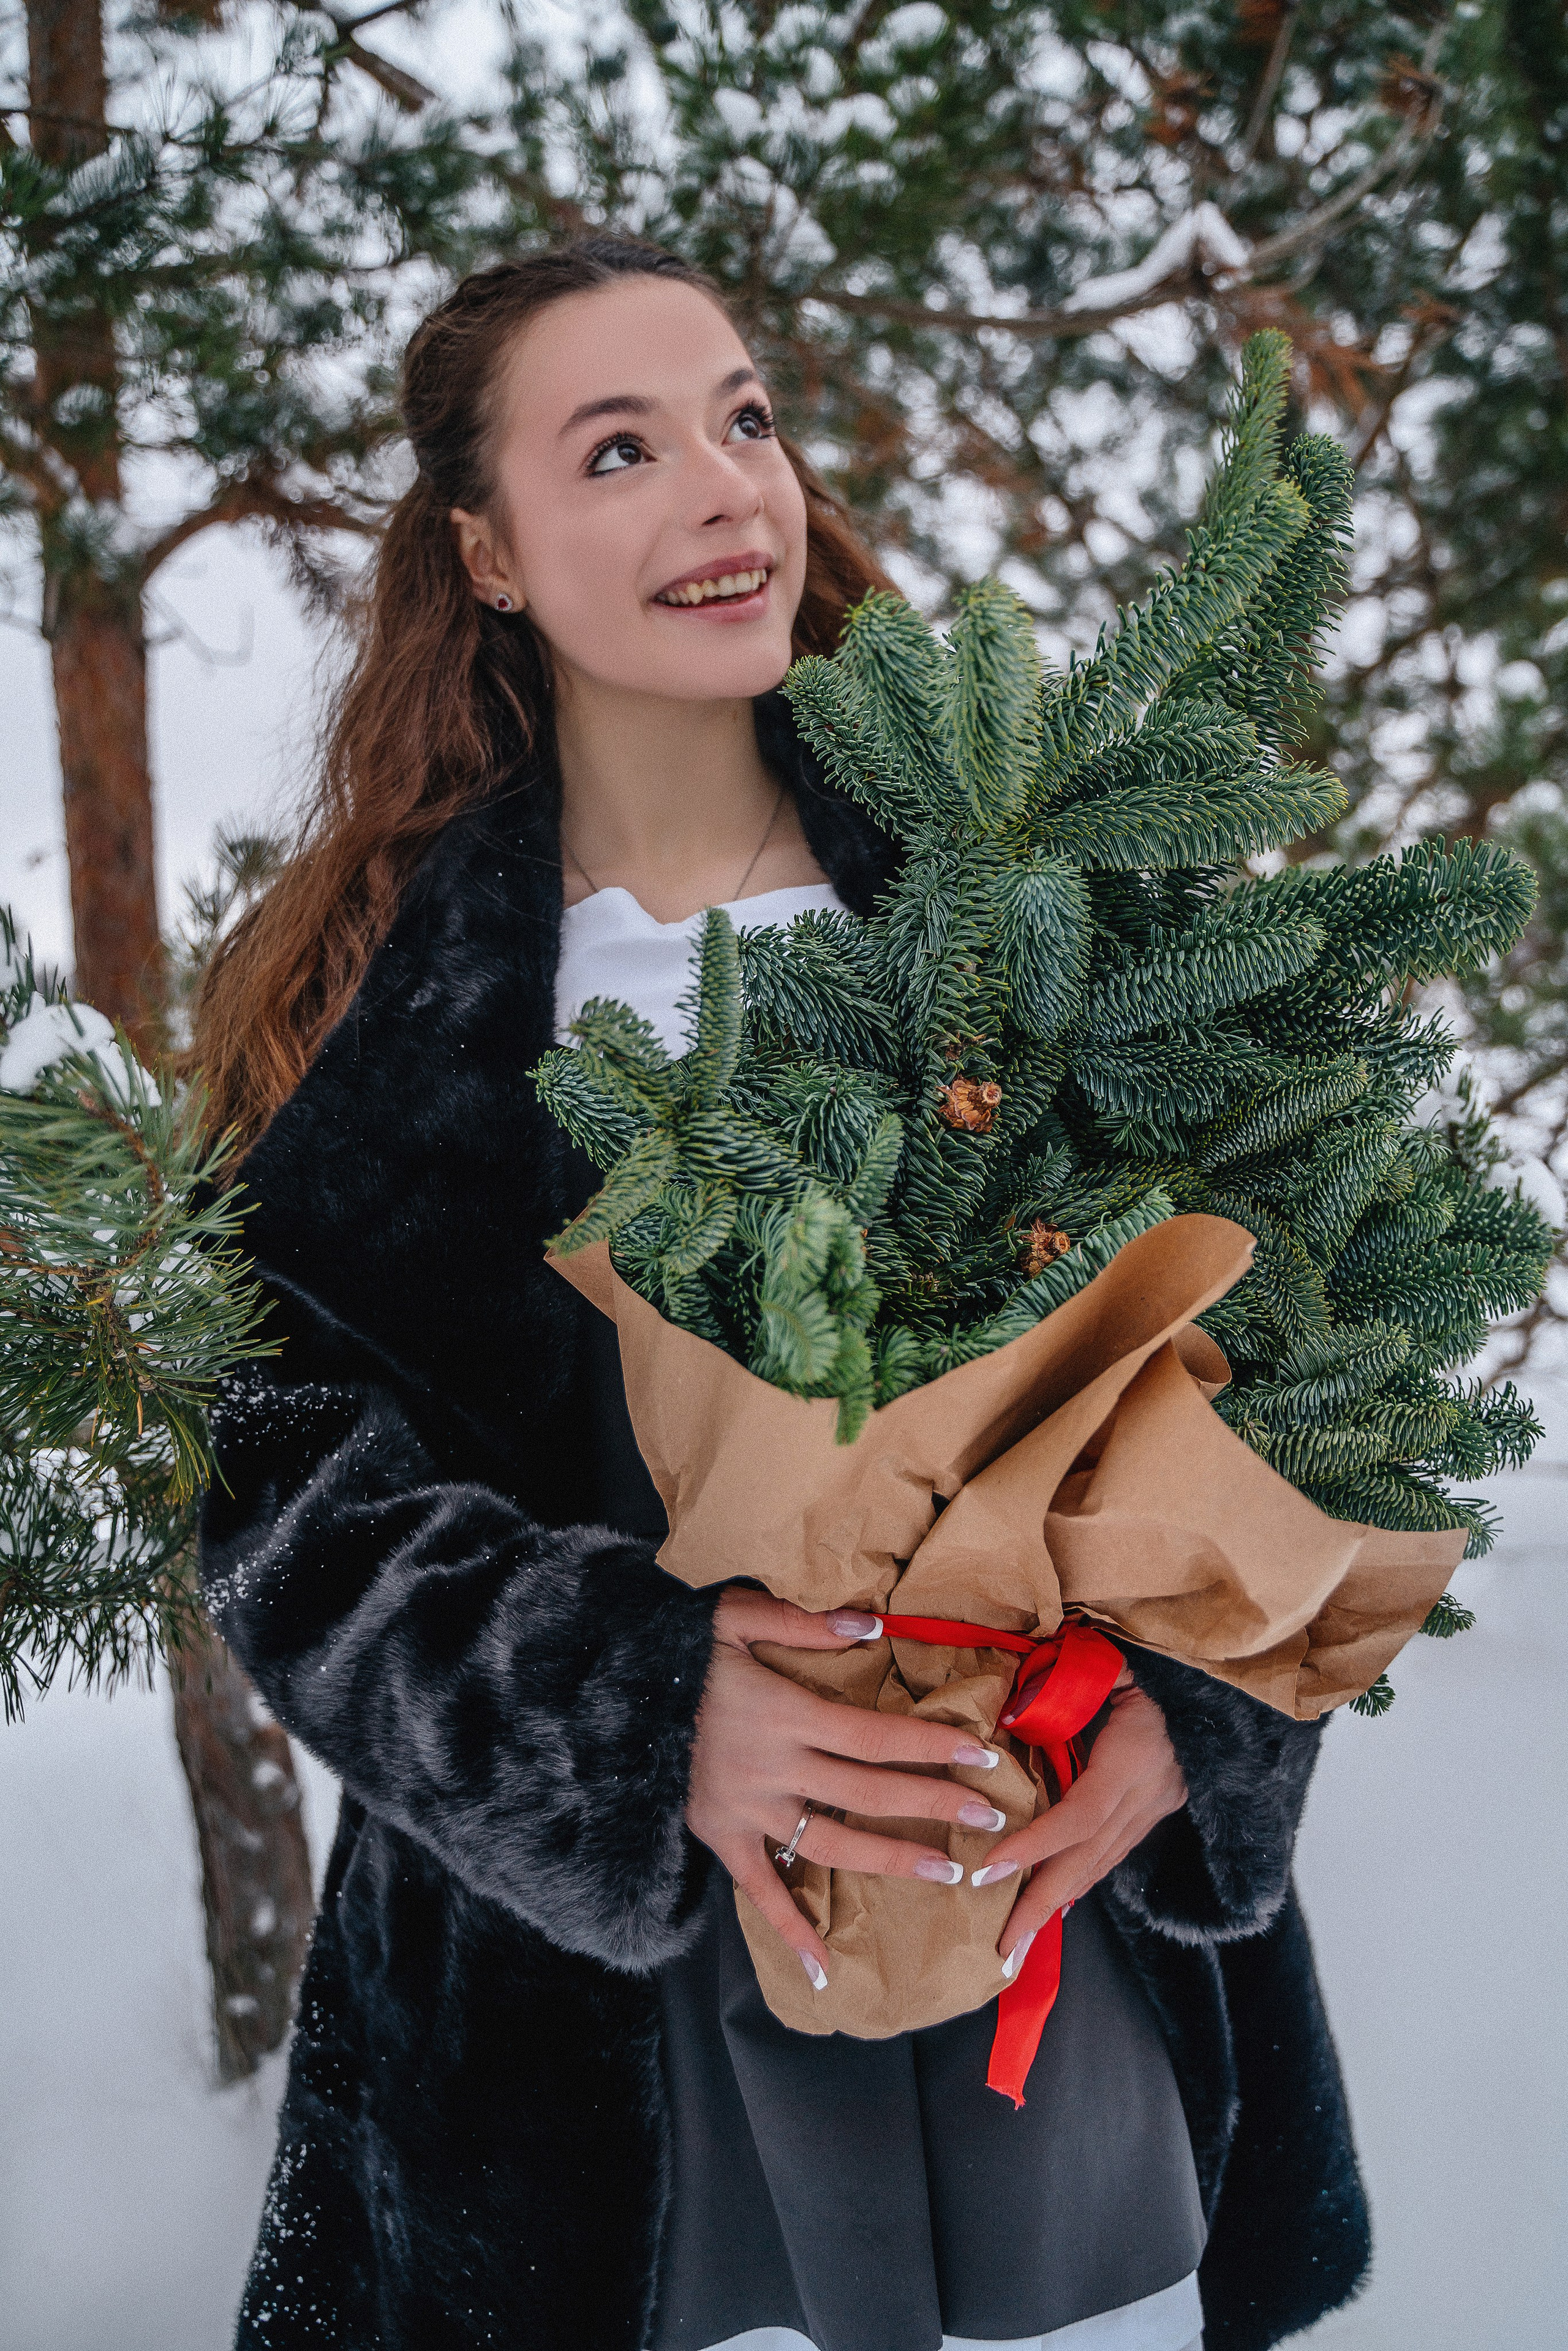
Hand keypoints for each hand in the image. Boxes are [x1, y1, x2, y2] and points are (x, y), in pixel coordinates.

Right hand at [687, 1589, 1009, 1990]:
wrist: (610, 1700)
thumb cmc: (677, 1652)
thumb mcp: (733, 1616)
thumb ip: (804, 1624)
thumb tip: (873, 1626)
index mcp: (784, 1713)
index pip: (876, 1736)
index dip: (931, 1746)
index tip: (981, 1754)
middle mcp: (772, 1768)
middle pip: (867, 1792)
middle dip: (934, 1804)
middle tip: (989, 1816)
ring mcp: (747, 1810)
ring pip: (830, 1845)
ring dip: (890, 1860)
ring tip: (945, 1872)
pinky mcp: (720, 1838)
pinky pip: (761, 1892)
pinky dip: (791, 1932)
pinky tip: (825, 1970)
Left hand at [978, 1669, 1186, 1972]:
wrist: (1215, 1689)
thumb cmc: (1151, 1668)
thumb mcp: (1113, 1664)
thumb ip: (1068, 1684)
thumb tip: (1008, 1711)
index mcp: (1136, 1755)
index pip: (1082, 1813)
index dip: (1037, 1844)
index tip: (990, 1867)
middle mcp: (1148, 1793)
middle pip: (1089, 1859)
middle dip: (1040, 1905)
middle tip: (1001, 1948)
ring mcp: (1154, 1809)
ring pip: (1100, 1867)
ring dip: (1056, 1907)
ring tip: (1015, 1944)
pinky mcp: (1152, 1814)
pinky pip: (1110, 1857)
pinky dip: (1078, 1885)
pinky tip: (1049, 1909)